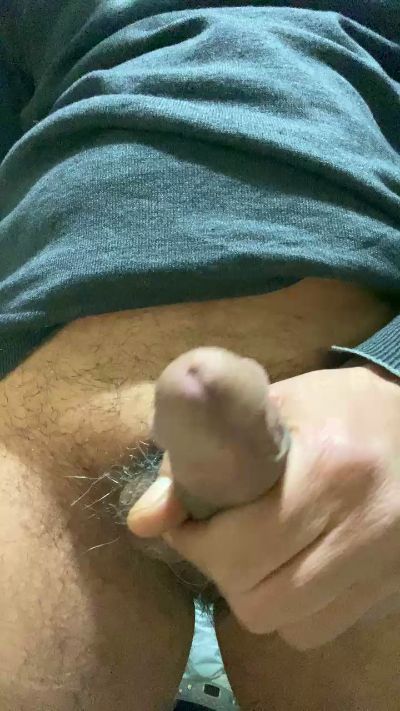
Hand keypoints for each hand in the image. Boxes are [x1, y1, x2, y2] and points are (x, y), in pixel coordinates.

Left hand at [128, 364, 399, 648]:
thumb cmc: (339, 407)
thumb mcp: (272, 410)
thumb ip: (204, 458)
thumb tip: (143, 519)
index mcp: (331, 470)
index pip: (243, 548)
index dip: (196, 542)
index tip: (187, 522)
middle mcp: (368, 526)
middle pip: (264, 600)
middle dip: (221, 572)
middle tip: (216, 539)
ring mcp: (387, 564)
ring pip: (292, 625)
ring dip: (256, 595)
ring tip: (252, 553)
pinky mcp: (393, 587)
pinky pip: (321, 628)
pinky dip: (292, 609)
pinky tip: (289, 568)